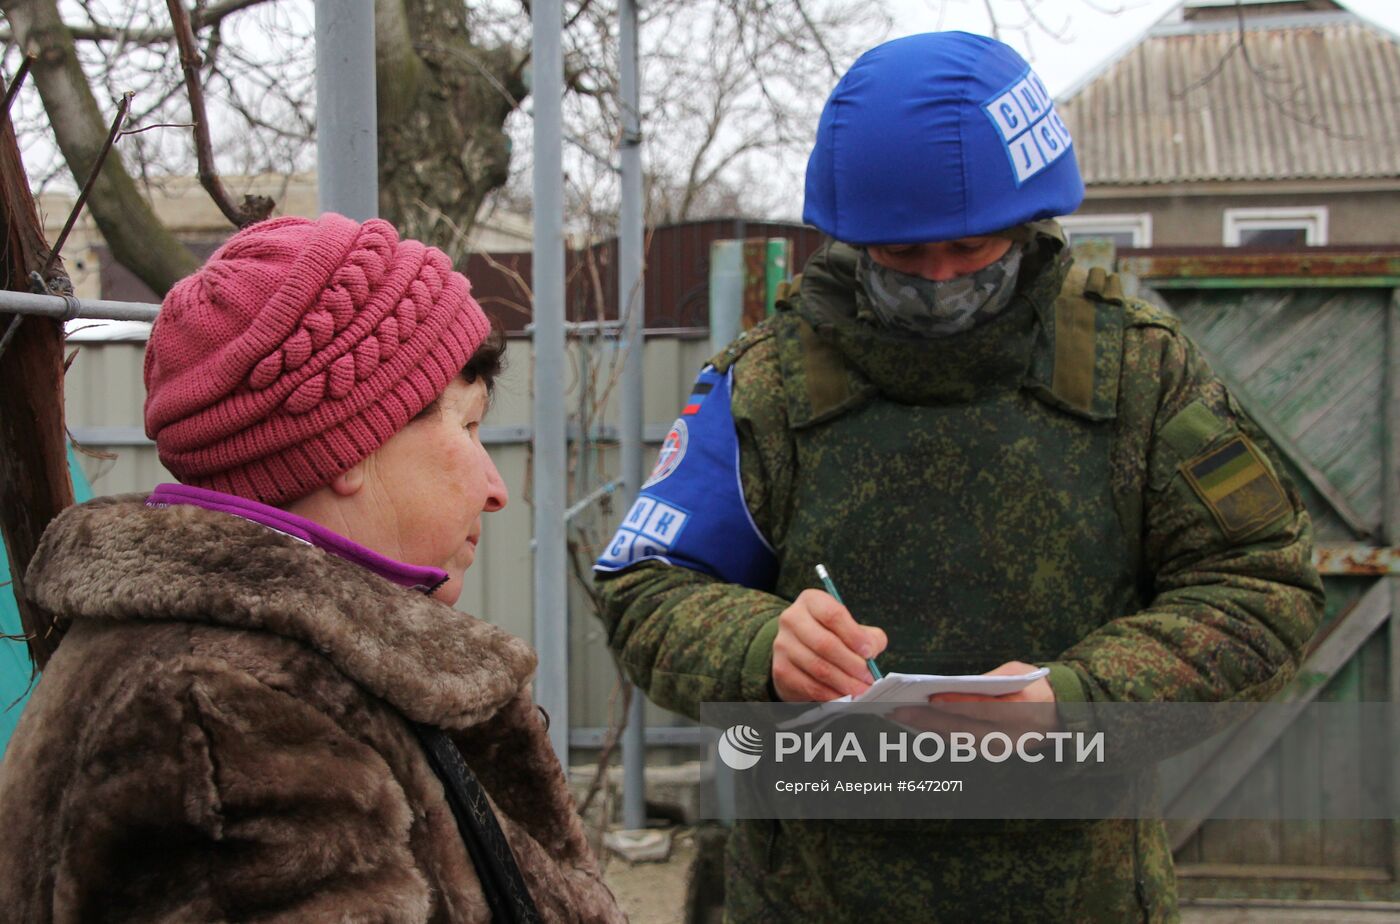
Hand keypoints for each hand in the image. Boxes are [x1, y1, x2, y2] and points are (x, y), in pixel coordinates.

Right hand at [771, 589, 886, 701]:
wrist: (799, 649)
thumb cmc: (833, 635)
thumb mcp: (851, 627)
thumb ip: (868, 636)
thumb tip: (871, 652)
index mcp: (811, 601)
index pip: (833, 614)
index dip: (854, 635)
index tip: (870, 652)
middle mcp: (792, 619)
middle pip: (825, 643)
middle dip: (852, 664)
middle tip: (868, 678)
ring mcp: (783, 644)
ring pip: (818, 667)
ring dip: (844, 683)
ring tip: (861, 690)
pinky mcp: (781, 669)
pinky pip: (809, 685)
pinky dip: (831, 695)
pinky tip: (845, 697)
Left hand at [891, 661, 1060, 738]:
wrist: (1059, 715)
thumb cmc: (1033, 685)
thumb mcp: (1016, 672)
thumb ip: (987, 680)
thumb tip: (950, 687)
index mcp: (1020, 709)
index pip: (982, 708)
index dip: (955, 703)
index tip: (930, 697)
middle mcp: (1010, 734)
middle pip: (963, 728)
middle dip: (928, 720)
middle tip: (898, 710)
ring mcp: (1001, 747)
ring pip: (958, 740)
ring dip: (927, 729)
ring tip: (900, 717)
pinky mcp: (993, 753)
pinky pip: (961, 744)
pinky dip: (938, 735)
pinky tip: (917, 725)